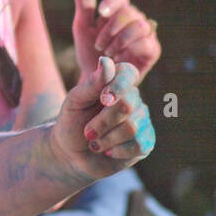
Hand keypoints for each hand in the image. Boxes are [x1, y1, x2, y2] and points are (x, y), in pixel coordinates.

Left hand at [50, 55, 155, 182]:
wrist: (70, 154)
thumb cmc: (72, 123)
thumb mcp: (75, 102)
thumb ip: (92, 83)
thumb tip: (106, 61)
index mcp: (117, 83)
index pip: (129, 73)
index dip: (118, 86)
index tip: (102, 99)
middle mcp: (133, 99)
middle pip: (127, 105)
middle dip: (102, 122)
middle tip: (87, 132)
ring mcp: (141, 121)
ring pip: (132, 127)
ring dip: (106, 139)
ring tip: (95, 142)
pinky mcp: (145, 142)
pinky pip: (138, 145)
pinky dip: (116, 151)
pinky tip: (108, 151)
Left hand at [72, 0, 160, 82]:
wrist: (96, 82)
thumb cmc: (90, 54)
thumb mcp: (83, 29)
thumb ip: (84, 6)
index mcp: (119, 11)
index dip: (112, 1)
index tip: (101, 12)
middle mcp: (135, 19)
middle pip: (129, 11)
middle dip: (110, 29)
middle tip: (99, 46)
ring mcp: (146, 34)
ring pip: (139, 25)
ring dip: (120, 40)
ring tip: (108, 54)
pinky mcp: (152, 50)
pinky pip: (146, 43)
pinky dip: (129, 51)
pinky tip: (119, 60)